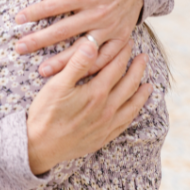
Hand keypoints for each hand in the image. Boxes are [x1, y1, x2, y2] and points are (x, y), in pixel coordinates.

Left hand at [13, 0, 143, 76]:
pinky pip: (106, 58)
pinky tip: (74, 75)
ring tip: (42, 71)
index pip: (54, 6)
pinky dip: (91, 68)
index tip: (17, 20)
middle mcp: (98, 13)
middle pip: (63, 30)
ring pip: (83, 49)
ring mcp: (110, 28)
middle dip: (39, 40)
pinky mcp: (121, 38)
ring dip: (62, 62)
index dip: (34, 13)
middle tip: (19, 48)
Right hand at [25, 38, 150, 174]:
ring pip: (132, 106)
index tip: (128, 43)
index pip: (115, 68)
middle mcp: (106, 109)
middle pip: (128, 85)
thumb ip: (77, 64)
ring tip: (149, 84)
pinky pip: (125, 123)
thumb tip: (92, 44)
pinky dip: (134, 114)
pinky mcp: (103, 137)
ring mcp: (107, 125)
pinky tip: (136, 110)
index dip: (123, 53)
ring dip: (142, 93)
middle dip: (137, 69)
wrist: (40, 146)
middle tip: (144, 57)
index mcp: (96, 93)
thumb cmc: (45, 113)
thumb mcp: (57, 85)